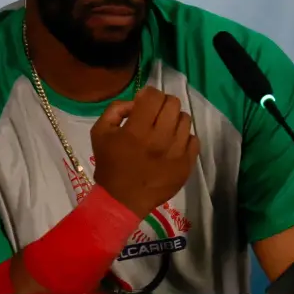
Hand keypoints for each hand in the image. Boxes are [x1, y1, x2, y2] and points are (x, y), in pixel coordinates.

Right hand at [90, 86, 199, 217]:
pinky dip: (184, 138)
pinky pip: (193, 139)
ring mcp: (177, 152)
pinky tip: (172, 144)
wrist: (123, 199)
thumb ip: (115, 109)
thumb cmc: (110, 165)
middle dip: (163, 104)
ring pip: (185, 120)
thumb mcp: (100, 132)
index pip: (154, 96)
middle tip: (155, 115)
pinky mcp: (187, 163)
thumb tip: (136, 102)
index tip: (144, 102)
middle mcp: (160, 139)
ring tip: (164, 130)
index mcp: (137, 130)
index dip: (149, 94)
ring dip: (174, 120)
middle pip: (173, 104)